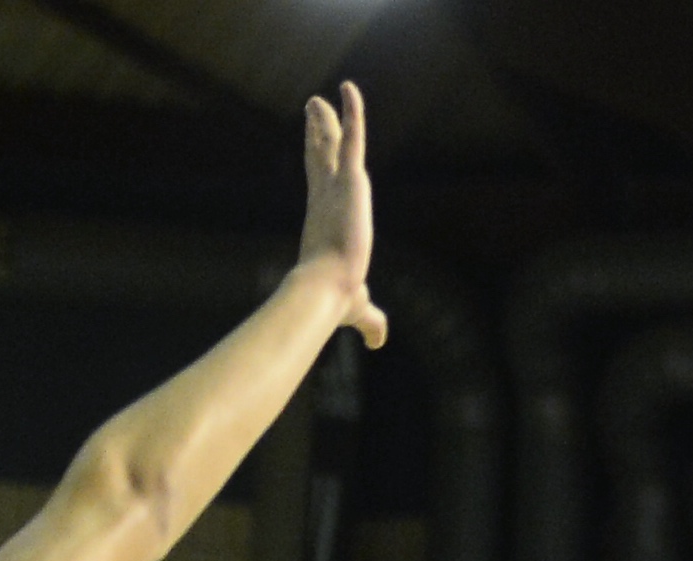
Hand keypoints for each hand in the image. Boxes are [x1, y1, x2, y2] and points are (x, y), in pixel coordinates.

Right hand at [299, 85, 388, 350]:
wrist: (330, 289)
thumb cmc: (339, 299)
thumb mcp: (361, 307)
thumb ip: (371, 319)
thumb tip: (379, 341)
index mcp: (325, 217)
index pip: (320, 181)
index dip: (317, 161)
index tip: (315, 146)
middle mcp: (325, 197)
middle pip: (319, 156)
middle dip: (317, 133)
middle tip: (313, 109)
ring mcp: (335, 185)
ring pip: (330, 142)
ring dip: (326, 119)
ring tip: (320, 98)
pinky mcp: (350, 178)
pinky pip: (353, 135)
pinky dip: (351, 110)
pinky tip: (348, 88)